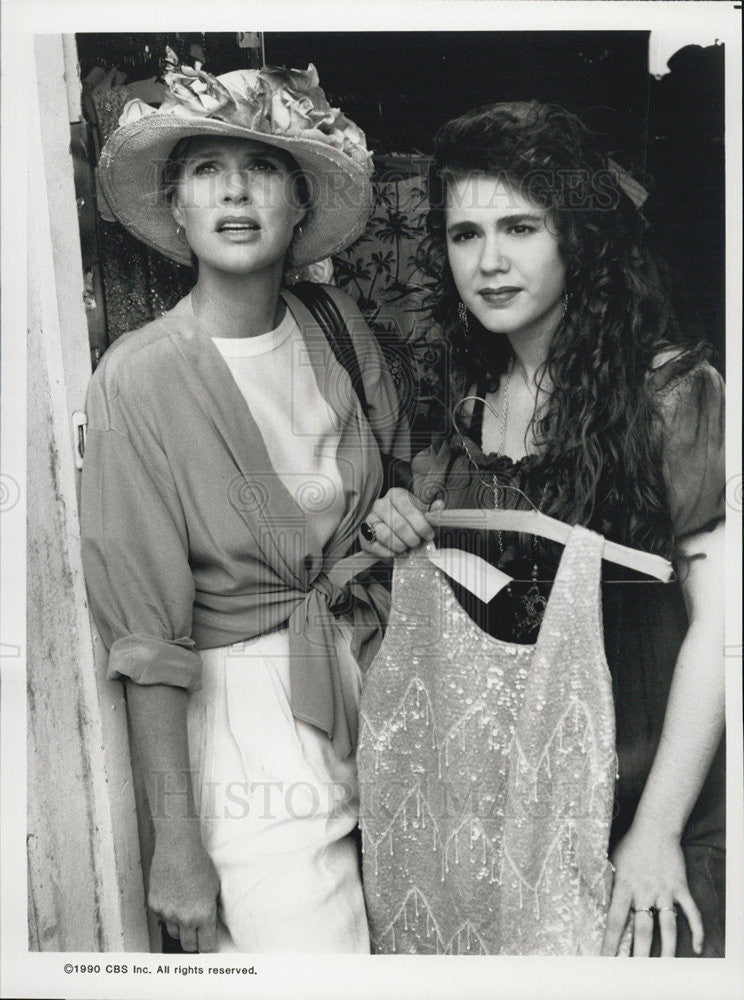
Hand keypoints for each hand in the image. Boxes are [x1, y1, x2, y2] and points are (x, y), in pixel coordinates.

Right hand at [148, 825, 220, 952]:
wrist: (178, 849)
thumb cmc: (199, 864)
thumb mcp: (214, 888)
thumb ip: (212, 909)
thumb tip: (212, 923)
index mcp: (203, 915)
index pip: (206, 945)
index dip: (208, 946)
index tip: (209, 944)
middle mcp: (185, 918)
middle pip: (188, 945)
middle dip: (194, 941)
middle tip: (197, 933)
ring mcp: (168, 914)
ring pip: (174, 933)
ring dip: (180, 928)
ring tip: (184, 910)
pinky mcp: (155, 906)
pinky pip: (162, 918)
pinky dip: (167, 913)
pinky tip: (173, 897)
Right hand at [359, 488, 440, 558]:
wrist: (398, 538)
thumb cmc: (413, 525)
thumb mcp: (426, 518)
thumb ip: (433, 513)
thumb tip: (439, 505)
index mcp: (397, 495)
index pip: (408, 507)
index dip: (420, 524)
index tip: (428, 535)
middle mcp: (380, 504)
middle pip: (398, 524)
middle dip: (412, 538)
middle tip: (417, 543)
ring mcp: (370, 520)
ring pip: (386, 535)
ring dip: (400, 546)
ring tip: (406, 548)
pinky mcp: (363, 536)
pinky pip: (376, 546)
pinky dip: (389, 553)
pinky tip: (396, 553)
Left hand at [601, 822, 702, 956]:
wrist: (655, 828)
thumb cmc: (630, 846)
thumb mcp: (612, 862)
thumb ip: (608, 884)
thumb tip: (594, 902)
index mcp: (624, 885)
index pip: (615, 920)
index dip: (610, 942)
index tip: (605, 960)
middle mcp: (644, 891)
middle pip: (642, 929)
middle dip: (639, 954)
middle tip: (637, 973)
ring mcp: (664, 890)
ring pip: (668, 926)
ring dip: (667, 949)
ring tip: (664, 968)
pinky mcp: (680, 887)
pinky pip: (691, 912)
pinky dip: (697, 930)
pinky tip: (697, 947)